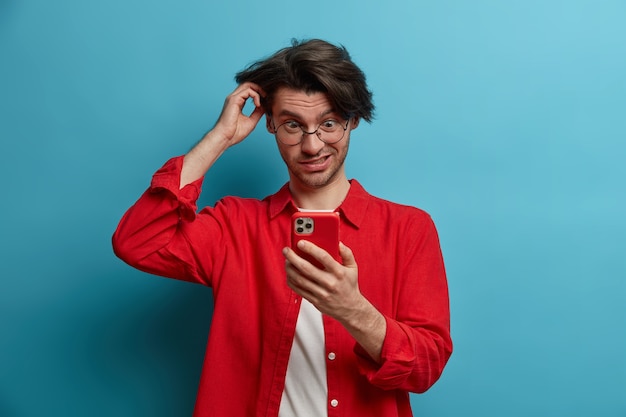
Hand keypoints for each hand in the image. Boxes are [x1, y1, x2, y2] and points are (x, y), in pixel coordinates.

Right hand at [213, 82, 265, 145]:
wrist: (225, 138)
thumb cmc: (235, 133)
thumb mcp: (251, 121)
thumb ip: (257, 112)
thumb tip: (265, 106)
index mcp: (237, 103)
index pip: (248, 91)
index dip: (259, 93)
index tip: (267, 100)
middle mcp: (234, 98)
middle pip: (248, 84)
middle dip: (260, 88)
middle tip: (267, 96)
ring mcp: (233, 98)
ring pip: (248, 84)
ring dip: (259, 90)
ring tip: (264, 98)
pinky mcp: (234, 99)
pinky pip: (248, 91)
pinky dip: (256, 95)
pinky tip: (258, 105)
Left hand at [283, 240, 386, 361]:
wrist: (350, 308)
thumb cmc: (349, 286)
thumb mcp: (353, 268)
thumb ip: (346, 253)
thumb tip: (338, 242)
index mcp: (339, 272)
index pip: (323, 257)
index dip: (310, 248)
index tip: (300, 242)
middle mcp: (329, 283)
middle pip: (306, 268)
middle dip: (293, 257)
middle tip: (286, 250)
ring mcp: (321, 293)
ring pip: (300, 279)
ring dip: (289, 269)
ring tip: (286, 261)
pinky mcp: (314, 300)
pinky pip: (298, 290)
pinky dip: (291, 280)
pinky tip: (289, 273)